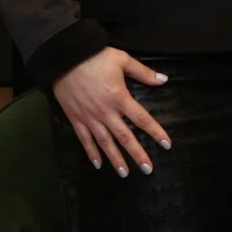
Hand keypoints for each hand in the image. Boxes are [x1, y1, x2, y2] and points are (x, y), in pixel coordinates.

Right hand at [51, 47, 170, 177]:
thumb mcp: (123, 60)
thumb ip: (144, 72)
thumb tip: (164, 80)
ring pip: (105, 143)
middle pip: (125, 137)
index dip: (155, 132)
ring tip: (125, 173)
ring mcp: (89, 118)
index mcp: (119, 98)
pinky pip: (85, 140)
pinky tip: (98, 164)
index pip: (142, 119)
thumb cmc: (96, 57)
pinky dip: (91, 153)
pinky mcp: (76, 119)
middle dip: (137, 154)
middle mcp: (105, 112)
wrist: (65, 58)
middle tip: (148, 169)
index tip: (166, 145)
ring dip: (116, 159)